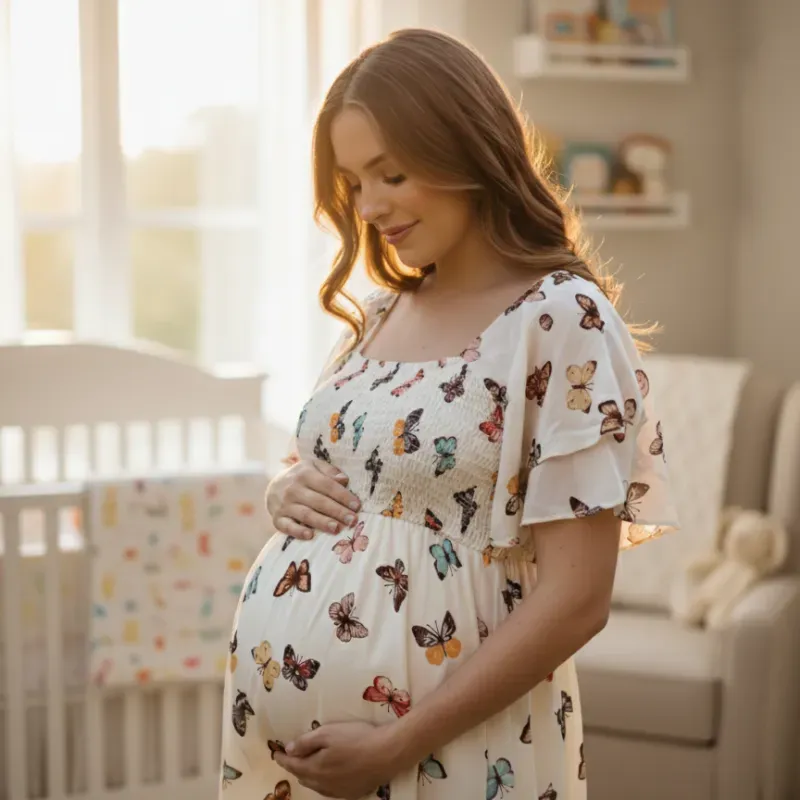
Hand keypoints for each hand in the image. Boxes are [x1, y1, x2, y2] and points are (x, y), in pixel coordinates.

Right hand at [266, 457, 360, 539]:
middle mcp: (293, 489)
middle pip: (319, 501)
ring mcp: (284, 504)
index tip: (357, 506)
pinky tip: (310, 536)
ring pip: (306, 514)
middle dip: (337, 511)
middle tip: (352, 520)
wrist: (273, 486)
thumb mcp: (314, 466)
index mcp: (305, 473)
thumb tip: (344, 480)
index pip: (327, 485)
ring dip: (322, 522)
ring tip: (337, 528)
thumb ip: (330, 471)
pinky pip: (287, 526)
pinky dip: (298, 531)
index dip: (343, 496)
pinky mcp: (278, 518)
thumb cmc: (301, 477)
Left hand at [274, 721, 396, 798]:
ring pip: (316, 785)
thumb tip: (288, 749)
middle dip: (295, 767)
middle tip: (290, 758)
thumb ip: (306, 742)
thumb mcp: (327, 733)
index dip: (283, 758)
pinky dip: (322, 782)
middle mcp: (323, 785)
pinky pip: (330, 789)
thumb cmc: (356, 738)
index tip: (275, 753)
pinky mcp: (351, 793)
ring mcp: (338, 791)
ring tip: (305, 767)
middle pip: (303, 777)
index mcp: (314, 769)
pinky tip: (327, 777)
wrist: (386, 753)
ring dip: (308, 776)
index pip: (293, 765)